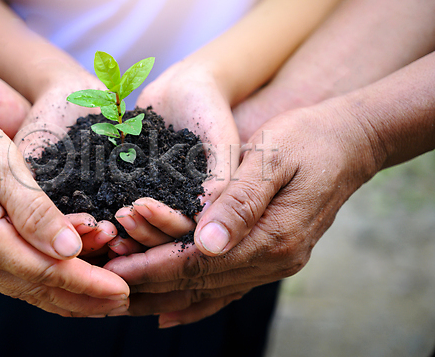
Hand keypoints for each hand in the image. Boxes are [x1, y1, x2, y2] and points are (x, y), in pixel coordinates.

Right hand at [0, 71, 128, 316]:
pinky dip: (38, 280)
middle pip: (37, 290)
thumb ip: (36, 211)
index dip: (89, 284)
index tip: (123, 291)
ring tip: (99, 298)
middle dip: (83, 299)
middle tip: (122, 301)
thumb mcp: (2, 164)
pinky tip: (58, 277)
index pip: (48, 273)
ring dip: (62, 294)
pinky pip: (6, 273)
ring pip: (21, 286)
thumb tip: (70, 251)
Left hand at [105, 96, 378, 323]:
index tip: (112, 270)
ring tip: (122, 295)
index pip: (198, 264)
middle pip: (198, 286)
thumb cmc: (307, 139)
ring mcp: (273, 263)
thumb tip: (207, 244)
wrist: (349, 143)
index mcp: (271, 237)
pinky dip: (194, 302)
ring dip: (164, 295)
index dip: (152, 268)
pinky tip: (169, 312)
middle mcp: (273, 260)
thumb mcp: (271, 158)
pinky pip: (226, 289)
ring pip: (208, 293)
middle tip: (102, 285)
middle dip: (148, 285)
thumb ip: (240, 200)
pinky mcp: (269, 256)